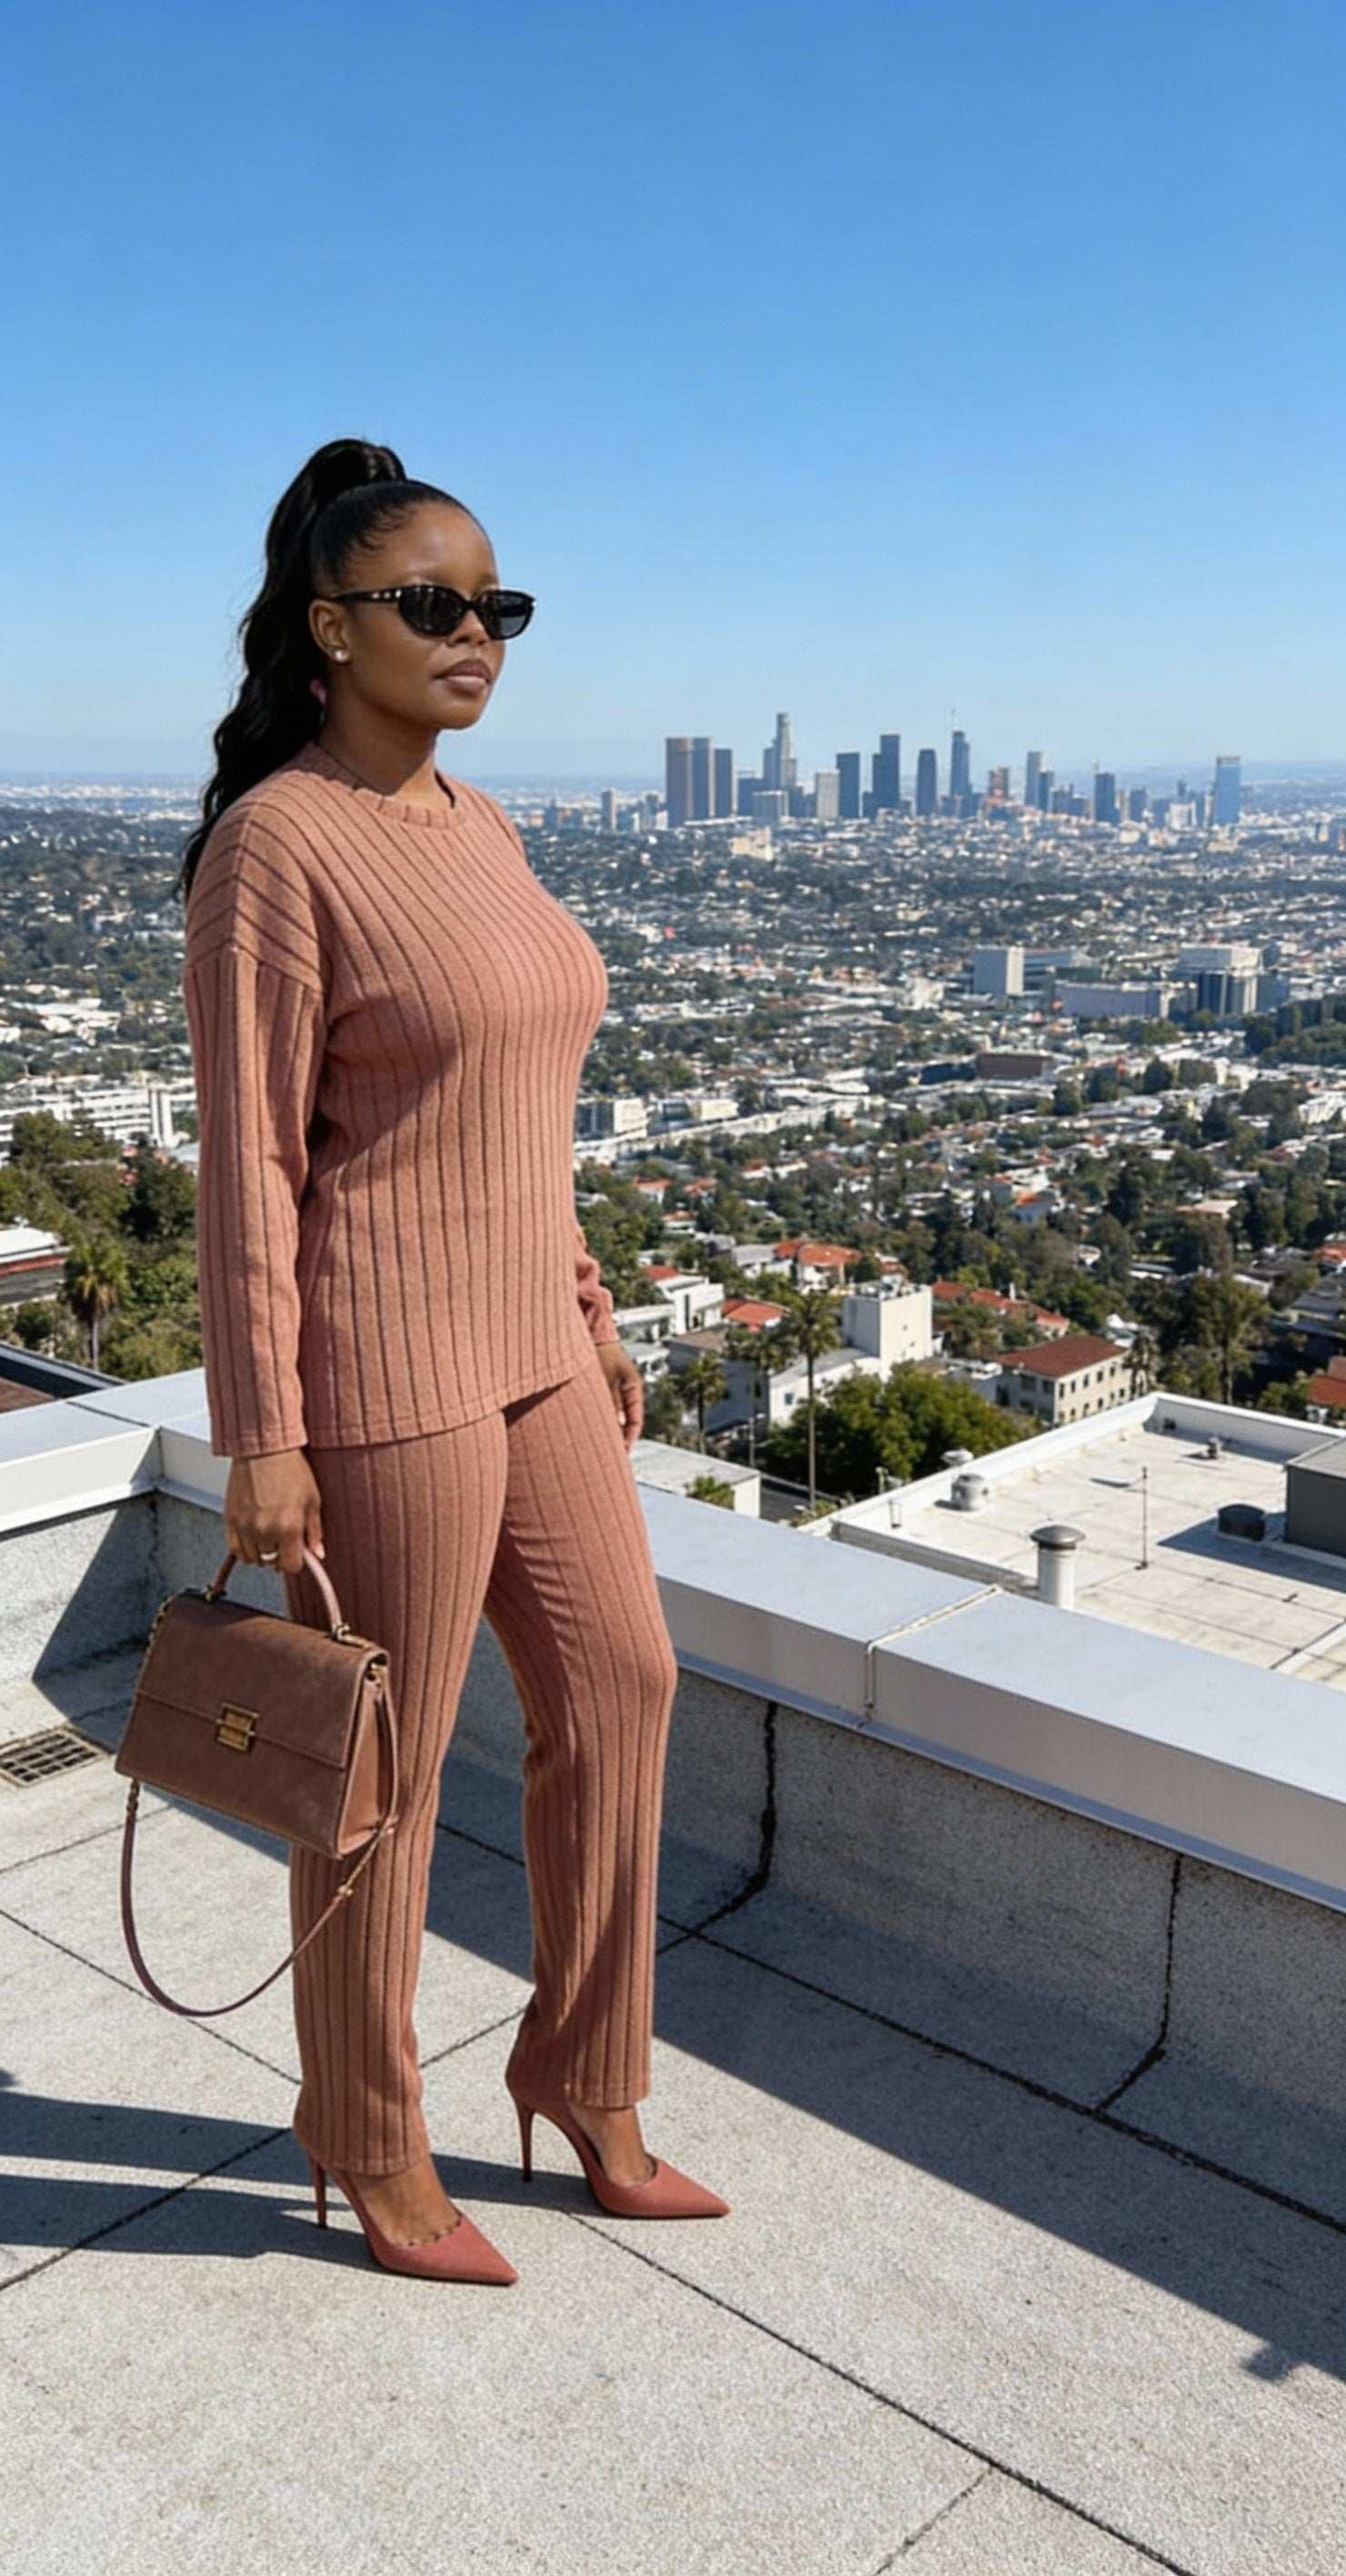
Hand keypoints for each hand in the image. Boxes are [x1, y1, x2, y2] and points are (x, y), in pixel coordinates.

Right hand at [225, 1449, 325, 1574]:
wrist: (263, 1450)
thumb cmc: (289, 1469)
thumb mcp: (312, 1500)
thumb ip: (314, 1531)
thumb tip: (318, 1553)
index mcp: (289, 1527)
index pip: (291, 1566)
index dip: (296, 1561)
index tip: (298, 1554)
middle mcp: (265, 1531)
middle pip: (272, 1563)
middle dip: (280, 1555)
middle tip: (284, 1540)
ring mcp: (245, 1527)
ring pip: (253, 1559)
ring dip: (263, 1552)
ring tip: (269, 1535)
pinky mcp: (230, 1520)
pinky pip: (235, 1549)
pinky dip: (245, 1549)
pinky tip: (253, 1538)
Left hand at [595, 1342, 642, 1451]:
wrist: (592, 1333)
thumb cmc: (600, 1352)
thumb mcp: (606, 1379)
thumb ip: (612, 1402)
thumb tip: (618, 1425)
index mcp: (634, 1388)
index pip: (636, 1420)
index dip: (630, 1438)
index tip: (623, 1453)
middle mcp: (627, 1390)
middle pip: (627, 1421)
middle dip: (620, 1439)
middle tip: (612, 1457)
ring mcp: (616, 1389)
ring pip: (615, 1416)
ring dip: (609, 1429)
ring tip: (600, 1446)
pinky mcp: (604, 1388)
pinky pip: (606, 1409)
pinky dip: (602, 1419)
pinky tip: (593, 1428)